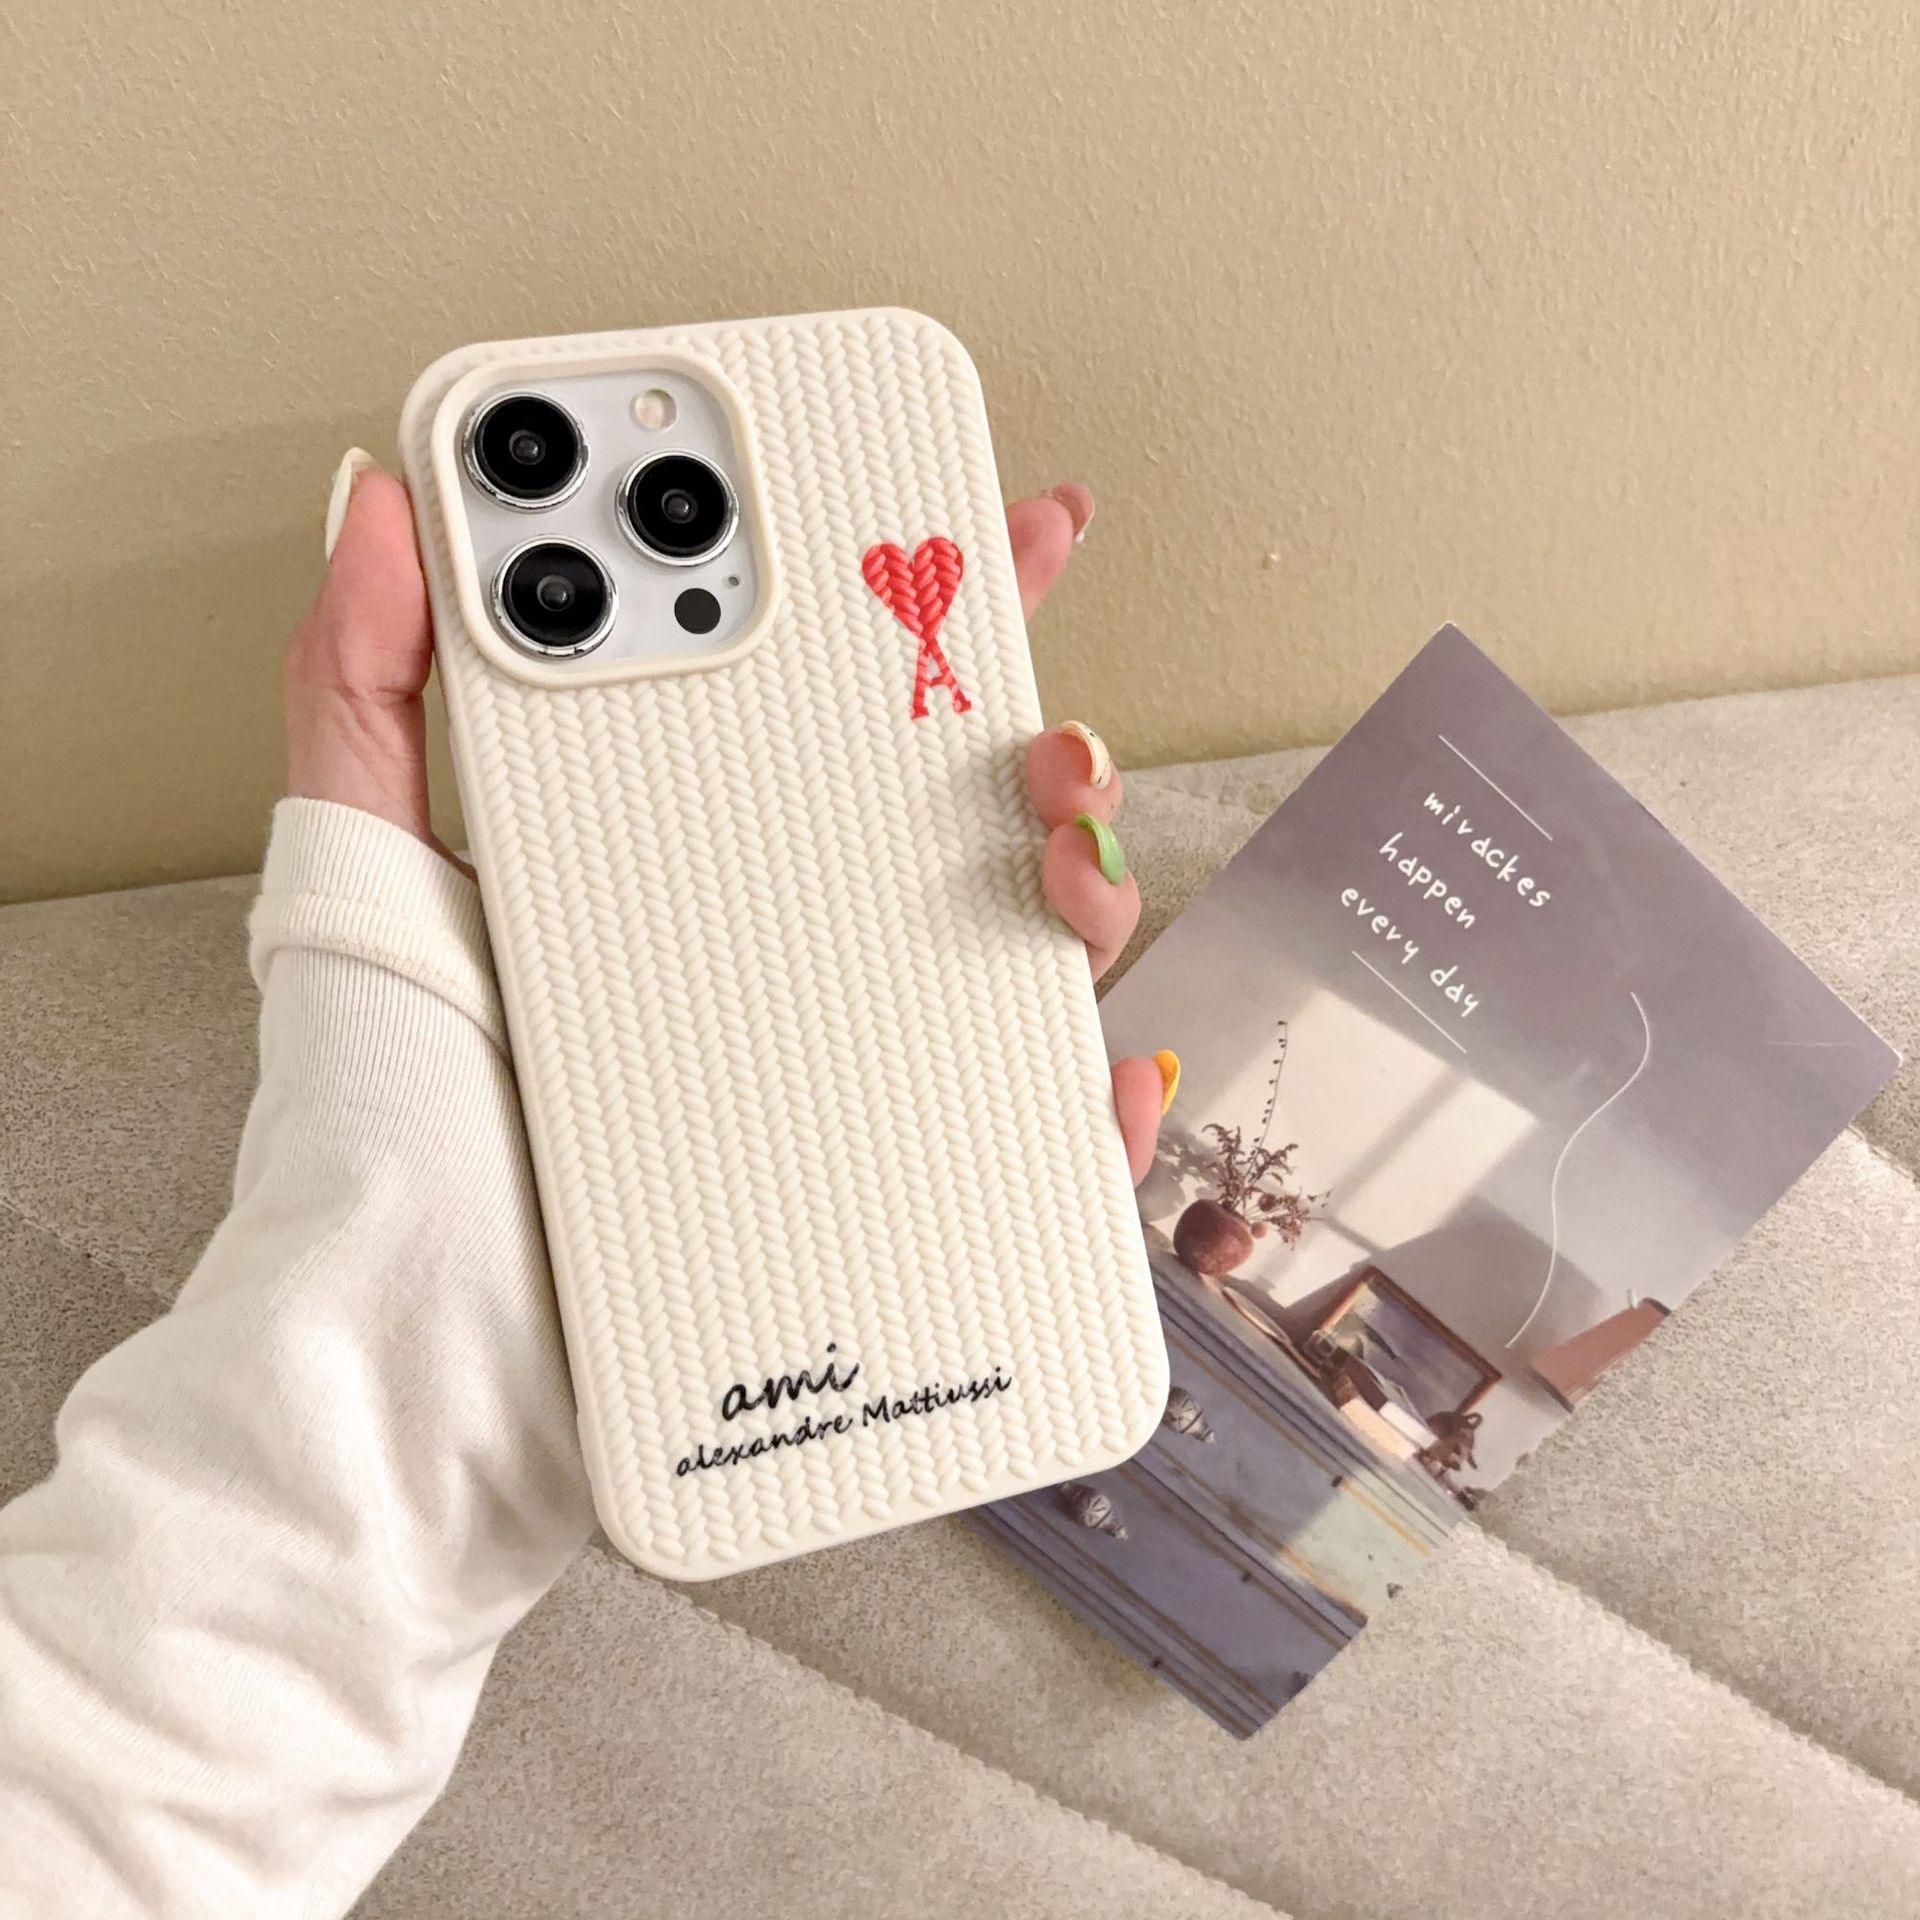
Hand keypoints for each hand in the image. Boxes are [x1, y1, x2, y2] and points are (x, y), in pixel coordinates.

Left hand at [286, 457, 1174, 1175]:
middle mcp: (786, 950)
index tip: (971, 517)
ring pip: (1024, 954)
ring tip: (1063, 863)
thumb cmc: (390, 1133)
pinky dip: (1099, 1107)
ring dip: (1091, 888)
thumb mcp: (366, 876)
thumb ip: (362, 686)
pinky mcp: (890, 1195)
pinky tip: (1105, 1070)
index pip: (823, 699)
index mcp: (690, 855)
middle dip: (1036, 734)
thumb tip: (377, 502)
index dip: (912, 598)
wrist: (423, 1359)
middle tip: (1038, 717)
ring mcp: (849, 1068)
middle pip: (959, 816)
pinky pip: (1031, 1142)